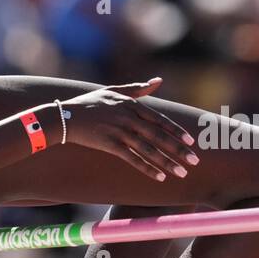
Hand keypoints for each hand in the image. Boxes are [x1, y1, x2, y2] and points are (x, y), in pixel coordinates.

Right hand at [38, 78, 197, 181]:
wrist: (64, 117)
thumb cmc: (88, 103)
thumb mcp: (113, 91)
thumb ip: (137, 89)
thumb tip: (158, 80)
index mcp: (131, 105)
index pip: (160, 120)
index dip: (176, 132)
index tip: (191, 142)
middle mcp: (128, 119)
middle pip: (159, 137)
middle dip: (179, 150)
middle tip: (195, 161)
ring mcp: (119, 132)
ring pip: (149, 150)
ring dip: (167, 162)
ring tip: (182, 172)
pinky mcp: (109, 145)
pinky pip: (132, 159)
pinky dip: (147, 168)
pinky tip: (160, 177)